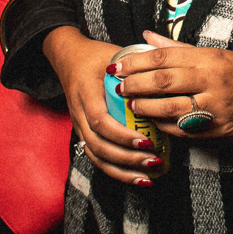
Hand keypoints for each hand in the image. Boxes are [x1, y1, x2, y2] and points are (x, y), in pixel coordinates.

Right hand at [41, 26, 162, 185]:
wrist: (68, 59)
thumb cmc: (95, 57)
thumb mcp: (113, 55)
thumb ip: (135, 65)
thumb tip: (164, 75)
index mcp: (86, 93)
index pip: (99, 121)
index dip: (121, 135)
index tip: (145, 140)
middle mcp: (79, 113)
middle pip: (98, 145)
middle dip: (126, 157)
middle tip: (153, 159)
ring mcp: (79, 126)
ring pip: (97, 157)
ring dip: (123, 170)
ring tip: (148, 175)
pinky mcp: (84, 134)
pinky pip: (98, 158)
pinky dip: (117, 172)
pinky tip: (137, 178)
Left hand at [112, 31, 232, 140]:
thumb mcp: (216, 55)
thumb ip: (178, 49)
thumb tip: (146, 37)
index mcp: (209, 58)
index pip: (164, 57)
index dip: (136, 61)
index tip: (117, 66)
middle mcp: (211, 80)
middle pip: (163, 81)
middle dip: (135, 84)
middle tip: (117, 86)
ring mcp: (215, 106)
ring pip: (170, 108)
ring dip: (145, 108)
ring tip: (130, 105)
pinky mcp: (218, 130)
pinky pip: (184, 130)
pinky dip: (164, 126)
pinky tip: (151, 122)